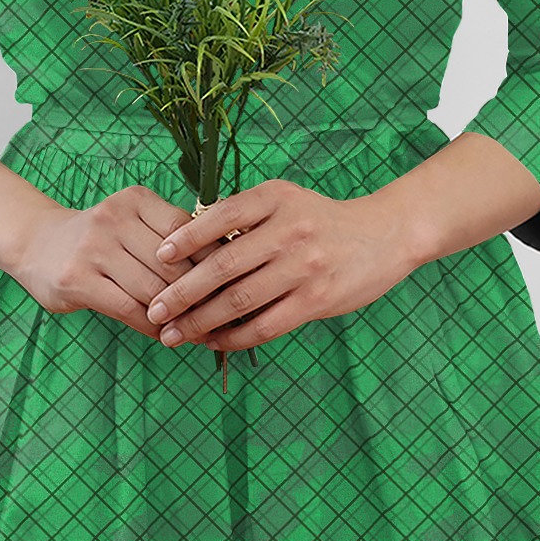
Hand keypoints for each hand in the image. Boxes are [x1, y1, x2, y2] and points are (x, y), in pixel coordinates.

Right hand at [10, 184, 222, 340]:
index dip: (212, 260)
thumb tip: (225, 265)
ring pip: (153, 289)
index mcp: (136, 199)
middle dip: (200, 293)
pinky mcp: (78, 280)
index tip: (233, 283)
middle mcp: (114, 218)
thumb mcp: (133, 220)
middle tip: (222, 315)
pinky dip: (152, 325)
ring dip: (178, 315)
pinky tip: (164, 333)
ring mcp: (93, 248)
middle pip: (172, 264)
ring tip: (198, 330)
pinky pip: (129, 309)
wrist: (38, 243)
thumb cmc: (102, 237)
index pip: (187, 231)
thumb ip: (170, 237)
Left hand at [144, 179, 419, 351]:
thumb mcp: (284, 201)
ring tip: (173, 334)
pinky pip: (265, 325)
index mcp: (275, 198)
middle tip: (155, 310)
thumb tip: (186, 244)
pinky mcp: (317, 300)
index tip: (158, 258)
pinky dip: (233, 337)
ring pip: (239, 300)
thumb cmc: (320, 220)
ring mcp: (305, 266)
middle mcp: (289, 230)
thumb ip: (243, 218)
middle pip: (223, 265)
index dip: (186, 238)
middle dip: (182, 291)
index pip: (220, 217)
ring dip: (200, 321)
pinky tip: (213, 342)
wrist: (384, 235)